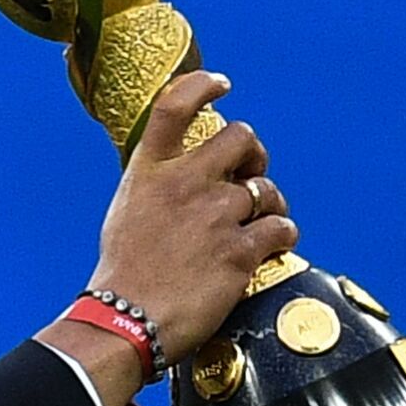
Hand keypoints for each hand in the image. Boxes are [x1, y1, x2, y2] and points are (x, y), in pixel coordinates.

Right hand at [86, 71, 296, 364]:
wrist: (125, 322)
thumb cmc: (122, 275)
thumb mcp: (126, 213)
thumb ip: (156, 186)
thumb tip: (181, 180)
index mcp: (149, 171)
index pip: (174, 106)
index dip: (203, 86)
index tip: (223, 84)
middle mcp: (184, 183)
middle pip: (241, 137)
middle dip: (254, 154)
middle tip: (252, 175)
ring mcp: (214, 215)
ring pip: (267, 189)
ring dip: (271, 204)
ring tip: (263, 223)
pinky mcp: (238, 251)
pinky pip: (280, 227)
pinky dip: (283, 234)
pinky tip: (274, 244)